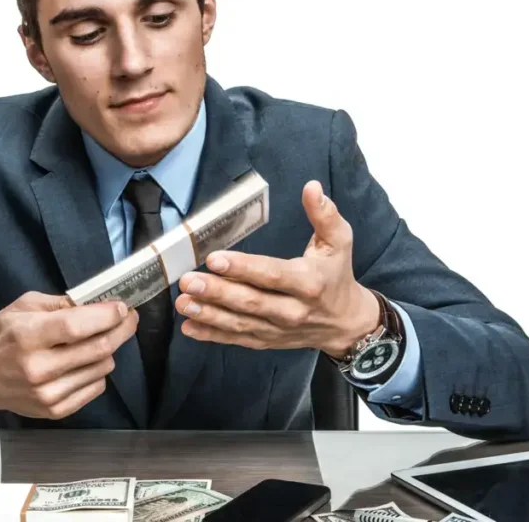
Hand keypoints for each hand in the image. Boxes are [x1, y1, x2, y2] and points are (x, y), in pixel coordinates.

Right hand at [0, 291, 137, 431]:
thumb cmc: (0, 337)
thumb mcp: (22, 307)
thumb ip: (60, 304)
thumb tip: (98, 302)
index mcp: (28, 337)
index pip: (77, 326)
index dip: (107, 316)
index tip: (123, 307)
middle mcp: (39, 369)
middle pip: (98, 349)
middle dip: (121, 330)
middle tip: (128, 319)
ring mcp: (48, 394)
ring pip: (103, 368)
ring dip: (107, 351)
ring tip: (96, 340)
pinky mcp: (56, 410)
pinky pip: (95, 387)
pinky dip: (97, 371)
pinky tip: (83, 362)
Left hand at [175, 180, 379, 358]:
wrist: (345, 323)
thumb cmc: (337, 276)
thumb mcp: (339, 242)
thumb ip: (325, 214)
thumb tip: (311, 187)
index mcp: (308, 282)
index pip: (272, 275)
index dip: (243, 268)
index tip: (215, 260)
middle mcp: (292, 310)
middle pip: (250, 302)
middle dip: (217, 292)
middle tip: (188, 281)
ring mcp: (277, 329)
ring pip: (239, 323)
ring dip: (208, 314)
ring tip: (183, 303)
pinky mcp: (266, 340)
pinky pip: (237, 339)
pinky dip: (212, 335)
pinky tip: (189, 327)